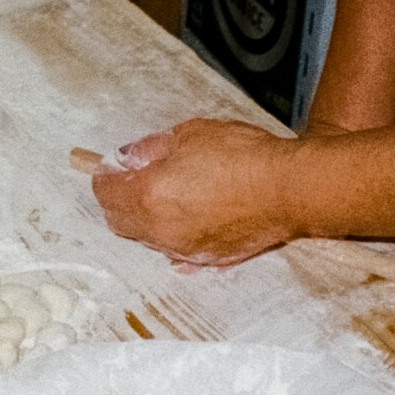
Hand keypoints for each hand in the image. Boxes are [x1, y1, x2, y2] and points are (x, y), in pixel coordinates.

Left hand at [90, 120, 298, 264]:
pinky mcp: (207, 260)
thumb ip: (151, 148)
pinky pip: (177, 252)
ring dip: (147, 220)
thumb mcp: (189, 134)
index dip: (106, 176)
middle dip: (120, 201)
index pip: (105, 193)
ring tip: (169, 196)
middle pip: (119, 222)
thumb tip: (128, 156)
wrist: (289, 189)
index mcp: (148, 196)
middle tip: (135, 180)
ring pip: (147, 240)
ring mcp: (183, 249)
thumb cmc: (243, 157)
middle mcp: (160, 230)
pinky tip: (191, 218)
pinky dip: (175, 236)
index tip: (114, 166)